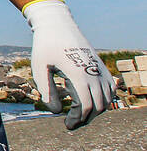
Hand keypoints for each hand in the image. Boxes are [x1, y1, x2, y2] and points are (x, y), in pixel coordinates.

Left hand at [24, 0, 116, 129]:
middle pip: (99, 105)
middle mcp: (93, 72)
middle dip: (87, 118)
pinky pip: (111, 87)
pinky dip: (105, 99)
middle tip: (72, 124)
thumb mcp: (39, 68)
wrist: (57, 25)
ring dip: (97, 110)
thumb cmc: (45, 46)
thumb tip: (56, 111)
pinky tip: (92, 103)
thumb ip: (46, 91)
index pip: (86, 105)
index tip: (67, 125)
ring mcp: (99, 68)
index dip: (78, 119)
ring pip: (108, 98)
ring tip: (80, 115)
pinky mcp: (100, 65)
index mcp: (78, 74)